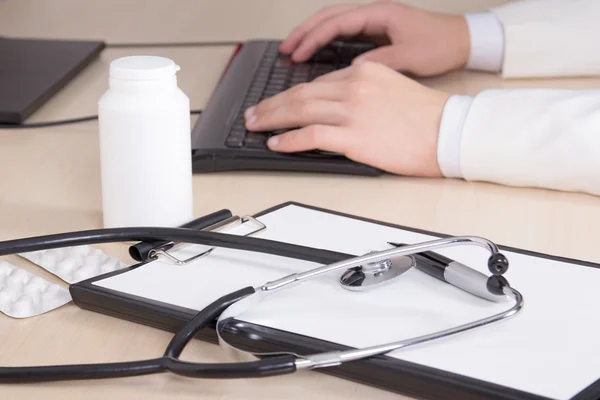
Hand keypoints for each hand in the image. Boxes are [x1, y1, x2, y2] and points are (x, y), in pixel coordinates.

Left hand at [244, 62, 449, 176]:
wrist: (450, 132)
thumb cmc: (428, 117)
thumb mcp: (393, 89)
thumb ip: (363, 91)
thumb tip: (337, 104)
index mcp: (364, 73)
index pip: (317, 83)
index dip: (292, 94)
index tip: (278, 102)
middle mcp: (354, 87)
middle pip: (302, 93)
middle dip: (272, 104)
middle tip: (255, 113)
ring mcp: (353, 111)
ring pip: (300, 111)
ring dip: (272, 119)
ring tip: (256, 126)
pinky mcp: (354, 136)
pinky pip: (310, 136)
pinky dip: (289, 140)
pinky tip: (277, 144)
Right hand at [280, 1, 469, 76]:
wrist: (461, 41)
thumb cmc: (440, 45)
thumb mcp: (411, 56)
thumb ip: (381, 62)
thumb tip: (353, 71)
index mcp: (379, 14)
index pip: (336, 22)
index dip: (313, 38)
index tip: (296, 53)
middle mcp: (373, 14)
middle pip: (328, 17)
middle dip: (304, 32)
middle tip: (284, 50)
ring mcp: (373, 23)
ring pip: (333, 24)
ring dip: (312, 36)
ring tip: (292, 51)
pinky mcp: (375, 34)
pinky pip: (343, 35)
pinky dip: (326, 43)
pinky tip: (317, 55)